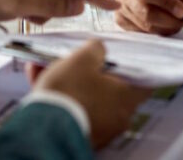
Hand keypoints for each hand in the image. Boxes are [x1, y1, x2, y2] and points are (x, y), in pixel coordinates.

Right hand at [30, 40, 151, 147]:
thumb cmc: (70, 92)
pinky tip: (39, 79)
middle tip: (77, 60)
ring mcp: (99, 129)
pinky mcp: (79, 135)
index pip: (143, 83)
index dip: (134, 69)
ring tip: (48, 66)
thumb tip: (99, 49)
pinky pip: (73, 110)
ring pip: (87, 98)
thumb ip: (96, 49)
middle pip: (109, 89)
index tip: (124, 60)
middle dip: (91, 72)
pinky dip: (62, 97)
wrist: (45, 127)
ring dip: (71, 83)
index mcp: (126, 98)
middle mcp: (118, 118)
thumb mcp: (83, 59)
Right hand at [113, 0, 182, 34]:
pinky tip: (164, 24)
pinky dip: (157, 31)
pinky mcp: (120, 20)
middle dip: (170, 20)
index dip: (166, 2)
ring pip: (145, 25)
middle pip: (146, 12)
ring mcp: (120, 6)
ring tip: (176, 22)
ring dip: (166, 27)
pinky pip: (141, 32)